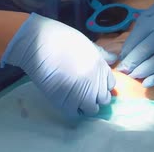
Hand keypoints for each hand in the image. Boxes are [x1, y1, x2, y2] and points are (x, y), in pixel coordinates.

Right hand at [1, 13, 116, 117]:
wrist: (40, 44)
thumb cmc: (61, 39)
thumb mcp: (87, 44)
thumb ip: (101, 53)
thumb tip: (114, 58)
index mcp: (101, 67)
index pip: (110, 84)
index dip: (102, 85)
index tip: (93, 83)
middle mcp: (96, 83)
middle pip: (103, 98)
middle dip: (95, 96)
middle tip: (83, 90)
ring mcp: (83, 95)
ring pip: (92, 109)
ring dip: (85, 105)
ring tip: (73, 96)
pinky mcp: (67, 103)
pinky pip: (76, 114)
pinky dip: (73, 110)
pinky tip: (66, 101)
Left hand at [117, 0, 153, 86]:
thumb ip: (146, 19)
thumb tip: (130, 38)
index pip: (135, 39)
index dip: (126, 52)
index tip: (120, 60)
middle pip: (142, 52)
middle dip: (130, 65)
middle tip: (124, 72)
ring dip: (141, 73)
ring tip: (134, 76)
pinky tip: (148, 82)